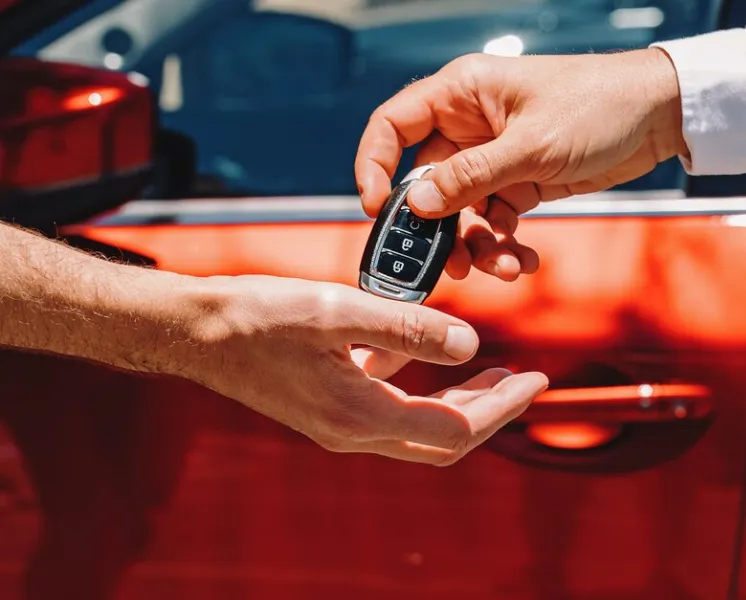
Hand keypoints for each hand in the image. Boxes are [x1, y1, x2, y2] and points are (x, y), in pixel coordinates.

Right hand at [176, 275, 548, 465]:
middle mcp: (352, 432)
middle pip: (443, 439)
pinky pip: (389, 406)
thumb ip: (407, 327)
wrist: (193, 330)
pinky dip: (420, 387)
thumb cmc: (256, 315)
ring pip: (419, 426)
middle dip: (490, 411)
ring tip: (493, 370)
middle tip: (526, 380)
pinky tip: (428, 350)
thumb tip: (469, 343)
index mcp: (360, 415)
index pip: (454, 428)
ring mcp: (339, 424)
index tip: (537, 382)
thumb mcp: (337, 309)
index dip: (502, 407)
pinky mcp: (327, 407)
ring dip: (459, 402)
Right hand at [355, 48, 686, 281]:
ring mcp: (496, 157)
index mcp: (461, 94)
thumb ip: (471, 177)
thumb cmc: (598, 107)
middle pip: (427, 183)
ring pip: (463, 211)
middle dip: (439, 228)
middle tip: (449, 265)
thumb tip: (415, 205)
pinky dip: (505, 243)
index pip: (393, 125)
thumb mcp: (532, 146)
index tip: (376, 211)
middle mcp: (471, 125)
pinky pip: (495, 220)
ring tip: (502, 268)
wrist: (660, 116)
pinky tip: (523, 260)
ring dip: (477, 244)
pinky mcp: (522, 182)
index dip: (374, 166)